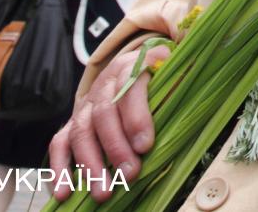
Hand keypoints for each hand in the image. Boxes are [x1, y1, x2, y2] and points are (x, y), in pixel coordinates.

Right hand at [48, 44, 169, 201]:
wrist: (139, 64)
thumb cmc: (163, 77)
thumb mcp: (176, 71)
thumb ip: (181, 82)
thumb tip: (197, 99)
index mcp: (133, 67)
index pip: (130, 88)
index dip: (136, 116)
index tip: (145, 145)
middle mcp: (105, 85)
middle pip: (104, 113)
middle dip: (116, 147)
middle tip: (129, 174)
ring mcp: (86, 105)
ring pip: (81, 132)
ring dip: (91, 164)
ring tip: (104, 193)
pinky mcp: (73, 123)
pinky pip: (60, 144)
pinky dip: (59, 169)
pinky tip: (63, 192)